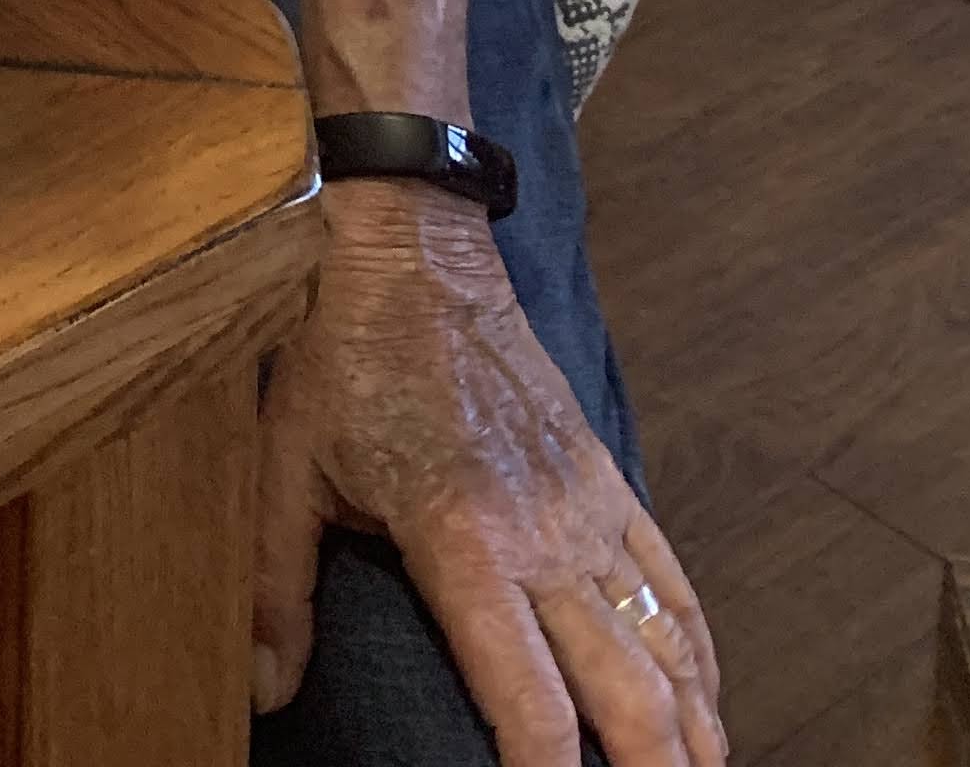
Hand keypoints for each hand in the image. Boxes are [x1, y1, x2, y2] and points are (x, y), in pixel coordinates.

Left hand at [254, 183, 723, 764]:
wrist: (415, 250)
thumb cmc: (346, 356)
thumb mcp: (284, 464)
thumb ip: (275, 586)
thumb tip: (262, 690)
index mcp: (465, 542)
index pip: (532, 700)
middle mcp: (545, 536)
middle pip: (627, 693)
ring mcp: (588, 509)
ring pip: (666, 646)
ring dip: (691, 731)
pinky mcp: (607, 480)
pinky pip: (672, 582)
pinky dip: (698, 654)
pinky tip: (707, 705)